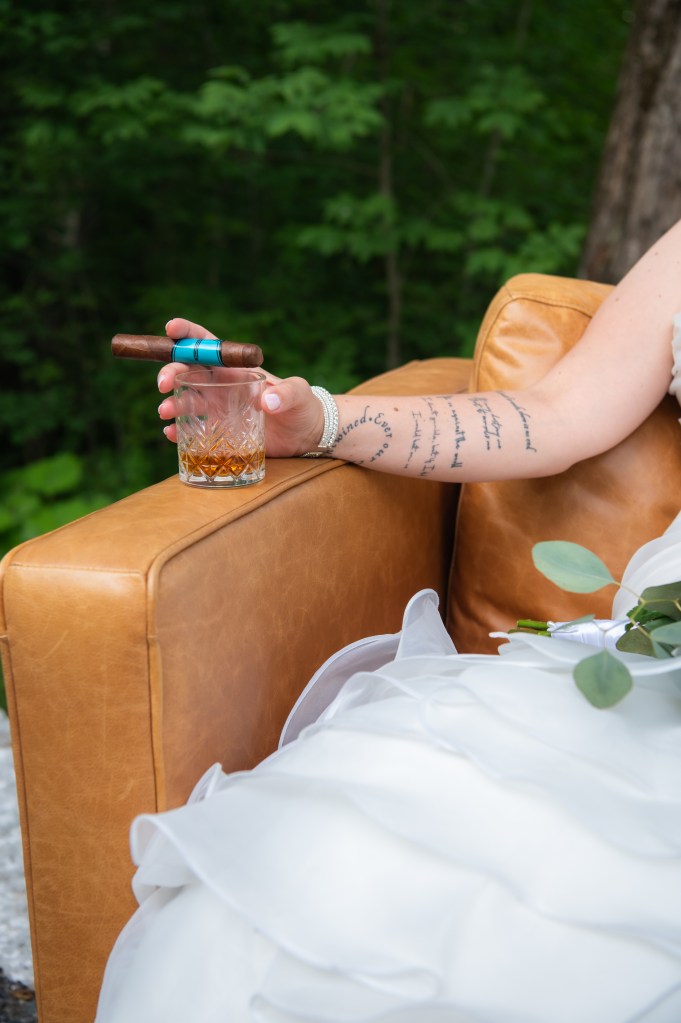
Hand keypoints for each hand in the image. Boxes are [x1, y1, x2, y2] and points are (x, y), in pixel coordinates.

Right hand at [157, 317, 324, 456]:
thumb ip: (287, 393)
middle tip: (163, 383)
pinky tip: (171, 433)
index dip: (188, 334)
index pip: (208, 345)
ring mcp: (218, 408)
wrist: (306, 434)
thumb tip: (268, 402)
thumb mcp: (299, 394)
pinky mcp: (219, 432)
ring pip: (186, 400)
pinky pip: (193, 429)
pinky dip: (179, 430)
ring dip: (172, 403)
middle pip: (188, 372)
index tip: (171, 329)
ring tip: (165, 411)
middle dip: (171, 372)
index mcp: (236, 368)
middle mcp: (222, 385)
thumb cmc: (303, 406)